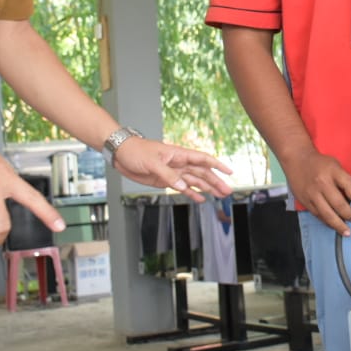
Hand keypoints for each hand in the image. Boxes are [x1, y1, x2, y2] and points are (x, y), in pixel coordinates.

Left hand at [113, 138, 233, 201]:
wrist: (121, 154)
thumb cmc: (136, 151)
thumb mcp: (152, 163)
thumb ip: (168, 175)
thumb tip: (182, 186)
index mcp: (179, 154)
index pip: (203, 159)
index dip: (217, 165)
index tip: (229, 172)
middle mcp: (179, 164)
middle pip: (202, 173)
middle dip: (215, 181)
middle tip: (227, 191)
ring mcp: (173, 173)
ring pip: (195, 181)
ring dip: (208, 188)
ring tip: (220, 195)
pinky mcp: (165, 181)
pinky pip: (182, 188)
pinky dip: (192, 193)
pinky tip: (201, 199)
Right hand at [283, 148, 350, 236]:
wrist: (297, 160)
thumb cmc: (319, 163)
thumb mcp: (336, 165)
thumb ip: (348, 179)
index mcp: (332, 171)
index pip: (348, 186)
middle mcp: (322, 183)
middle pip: (338, 203)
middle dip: (348, 214)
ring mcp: (312, 193)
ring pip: (327, 213)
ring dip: (338, 224)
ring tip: (346, 231)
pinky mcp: (305, 201)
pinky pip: (318, 215)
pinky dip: (327, 222)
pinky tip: (333, 225)